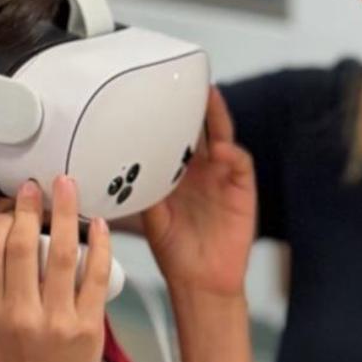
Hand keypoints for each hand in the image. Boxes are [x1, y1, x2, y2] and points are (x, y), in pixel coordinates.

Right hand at [0, 177, 112, 361]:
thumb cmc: (23, 359)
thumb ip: (1, 284)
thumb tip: (13, 229)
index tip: (10, 206)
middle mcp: (21, 315)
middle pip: (21, 245)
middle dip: (29, 207)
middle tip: (36, 186)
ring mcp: (56, 321)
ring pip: (60, 254)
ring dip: (66, 213)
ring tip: (67, 187)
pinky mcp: (88, 326)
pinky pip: (95, 275)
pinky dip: (99, 245)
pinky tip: (99, 225)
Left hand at [142, 88, 257, 299]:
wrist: (201, 281)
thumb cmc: (176, 252)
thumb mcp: (151, 218)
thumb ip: (142, 192)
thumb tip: (120, 170)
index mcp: (177, 173)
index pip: (173, 136)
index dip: (167, 115)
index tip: (155, 92)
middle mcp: (201, 170)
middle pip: (200, 128)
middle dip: (194, 104)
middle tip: (186, 79)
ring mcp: (223, 177)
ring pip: (221, 137)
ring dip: (216, 117)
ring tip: (209, 96)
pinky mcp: (242, 190)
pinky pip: (240, 164)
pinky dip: (232, 154)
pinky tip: (221, 150)